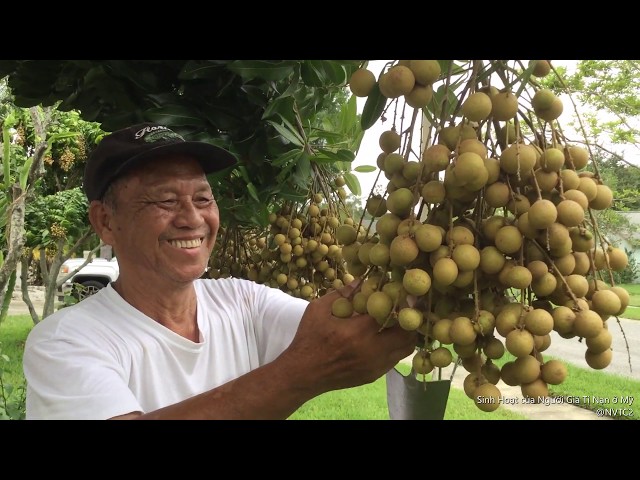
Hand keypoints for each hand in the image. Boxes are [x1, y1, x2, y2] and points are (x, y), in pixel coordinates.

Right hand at [282, 281, 417, 396]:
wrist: (303, 373)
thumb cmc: (309, 338)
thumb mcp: (319, 309)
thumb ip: (342, 294)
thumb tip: (362, 280)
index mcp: (358, 331)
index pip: (392, 313)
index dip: (400, 301)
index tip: (404, 293)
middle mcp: (372, 351)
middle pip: (408, 333)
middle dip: (410, 318)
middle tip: (408, 307)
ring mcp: (375, 366)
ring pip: (406, 349)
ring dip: (407, 334)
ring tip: (401, 321)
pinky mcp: (374, 375)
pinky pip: (395, 359)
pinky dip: (396, 346)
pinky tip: (388, 336)